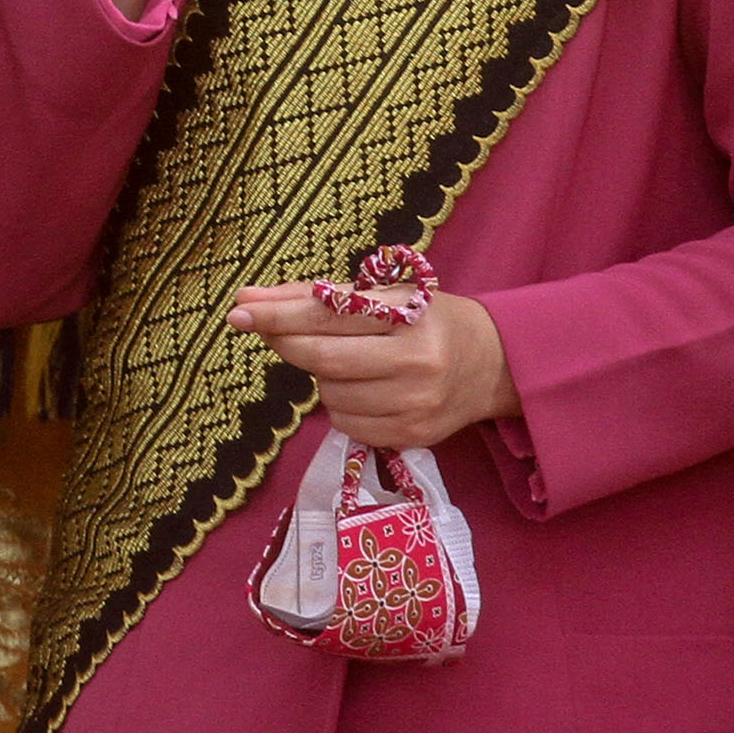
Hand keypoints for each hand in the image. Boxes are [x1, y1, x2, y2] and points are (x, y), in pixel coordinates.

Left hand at [229, 283, 515, 450]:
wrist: (494, 364)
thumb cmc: (430, 321)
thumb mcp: (386, 296)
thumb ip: (319, 297)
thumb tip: (251, 298)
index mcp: (408, 317)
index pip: (327, 316)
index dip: (278, 315)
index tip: (240, 309)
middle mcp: (414, 363)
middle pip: (322, 360)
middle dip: (285, 343)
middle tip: (262, 328)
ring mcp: (413, 405)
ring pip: (330, 395)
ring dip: (322, 376)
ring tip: (349, 360)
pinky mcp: (410, 436)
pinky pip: (347, 424)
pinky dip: (340, 405)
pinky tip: (362, 389)